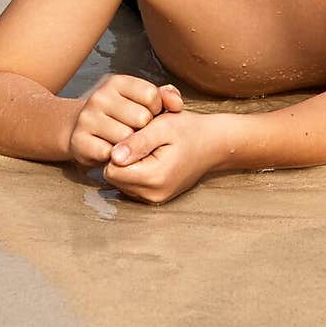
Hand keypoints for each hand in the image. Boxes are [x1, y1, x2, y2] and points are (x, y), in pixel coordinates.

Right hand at [68, 74, 182, 167]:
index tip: (149, 115)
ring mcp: (86, 118)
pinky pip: (110, 154)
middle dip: (144, 130)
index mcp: (117, 82)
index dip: (156, 110)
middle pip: (141, 118)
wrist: (81, 129)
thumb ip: (165, 97)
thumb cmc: (121, 115)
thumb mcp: (142, 100)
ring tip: (125, 143)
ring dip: (131, 146)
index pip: (152, 96)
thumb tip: (177, 105)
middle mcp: (100, 97)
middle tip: (136, 132)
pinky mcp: (78, 140)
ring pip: (126, 138)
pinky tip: (113, 153)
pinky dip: (116, 158)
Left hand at [102, 109, 224, 203]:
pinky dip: (134, 171)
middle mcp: (152, 194)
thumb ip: (137, 142)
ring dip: (127, 164)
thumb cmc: (190, 131)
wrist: (214, 144)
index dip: (115, 149)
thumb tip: (113, 156)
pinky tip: (148, 157)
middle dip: (120, 158)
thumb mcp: (163, 127)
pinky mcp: (155, 198)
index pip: (110, 169)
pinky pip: (130, 185)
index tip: (131, 135)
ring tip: (145, 148)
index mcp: (154, 177)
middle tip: (139, 140)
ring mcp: (154, 199)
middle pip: (113, 177)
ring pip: (120, 182)